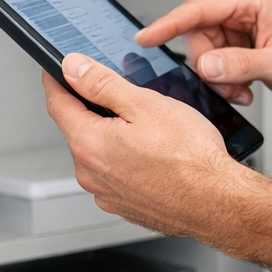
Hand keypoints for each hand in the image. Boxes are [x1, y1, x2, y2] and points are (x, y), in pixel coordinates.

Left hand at [43, 54, 245, 236]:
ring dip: (110, 131)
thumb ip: (102, 84)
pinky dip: (123, 155)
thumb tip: (73, 67)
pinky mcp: (124, 204)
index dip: (56, 80)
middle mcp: (90, 173)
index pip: (57, 104)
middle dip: (91, 105)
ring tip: (146, 121)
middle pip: (78, 127)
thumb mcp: (145, 103)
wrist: (215, 201)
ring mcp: (106, 193)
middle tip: (119, 88)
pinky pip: (113, 171)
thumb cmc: (189, 156)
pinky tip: (152, 149)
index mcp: (89, 144)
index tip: (56, 67)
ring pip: (98, 150)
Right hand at [135, 0, 271, 105]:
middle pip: (197, 32)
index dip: (168, 23)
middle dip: (207, 64)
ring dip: (217, 76)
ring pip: (204, 50)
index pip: (199, 8)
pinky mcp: (239, 41)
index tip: (144, 37)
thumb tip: (207, 64)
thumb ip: (241, 64)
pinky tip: (244, 89)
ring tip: (242, 90)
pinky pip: (215, 60)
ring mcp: (239, 24)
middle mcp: (241, 6)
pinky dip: (224, 79)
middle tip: (227, 86)